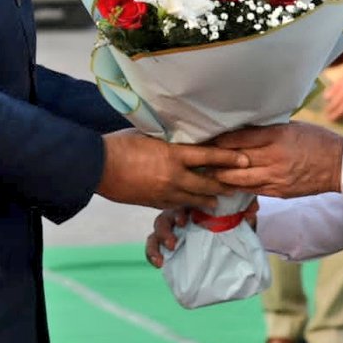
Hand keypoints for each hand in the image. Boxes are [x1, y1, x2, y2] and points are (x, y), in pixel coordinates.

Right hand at [97, 130, 248, 209]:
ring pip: (193, 199)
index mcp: (174, 155)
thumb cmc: (121, 144)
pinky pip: (176, 205)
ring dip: (208, 200)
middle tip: (237, 187)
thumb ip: (167, 142)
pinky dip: (186, 204)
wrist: (98, 166)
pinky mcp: (153, 202)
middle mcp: (174, 176)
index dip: (228, 159)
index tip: (245, 160)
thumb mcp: (149, 136)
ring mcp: (164, 192)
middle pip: (206, 184)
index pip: (209, 156)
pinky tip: (190, 205)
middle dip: (223, 186)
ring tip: (218, 202)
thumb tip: (178, 138)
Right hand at [144, 198, 258, 267]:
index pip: (185, 201)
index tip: (186, 218)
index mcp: (195, 204)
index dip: (182, 208)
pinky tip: (158, 263)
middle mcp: (181, 213)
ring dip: (160, 237)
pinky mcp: (165, 244)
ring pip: (158, 227)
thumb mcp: (239, 217)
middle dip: (167, 226)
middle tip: (175, 238)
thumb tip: (253, 207)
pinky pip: (152, 246)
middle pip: (167, 214)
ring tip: (169, 249)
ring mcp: (171, 228)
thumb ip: (245, 212)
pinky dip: (151, 252)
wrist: (229, 241)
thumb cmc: (230, 222)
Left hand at [212, 122, 342, 197]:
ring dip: (219, 177)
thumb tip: (241, 130)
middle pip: (234, 160)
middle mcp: (273, 157)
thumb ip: (267, 130)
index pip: (238, 138)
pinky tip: (225, 184)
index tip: (205, 138)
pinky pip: (251, 190)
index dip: (218, 140)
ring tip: (205, 173)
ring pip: (238, 180)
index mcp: (276, 136)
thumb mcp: (291, 127)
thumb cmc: (316, 140)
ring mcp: (275, 177)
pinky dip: (236, 187)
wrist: (339, 165)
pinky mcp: (278, 192)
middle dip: (213, 159)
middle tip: (196, 157)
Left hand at [322, 68, 342, 121]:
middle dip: (334, 115)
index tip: (325, 112)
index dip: (329, 109)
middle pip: (340, 110)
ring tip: (337, 118)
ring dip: (341, 116)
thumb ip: (334, 88)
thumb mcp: (342, 78)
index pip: (334, 104)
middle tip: (329, 118)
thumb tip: (326, 97)